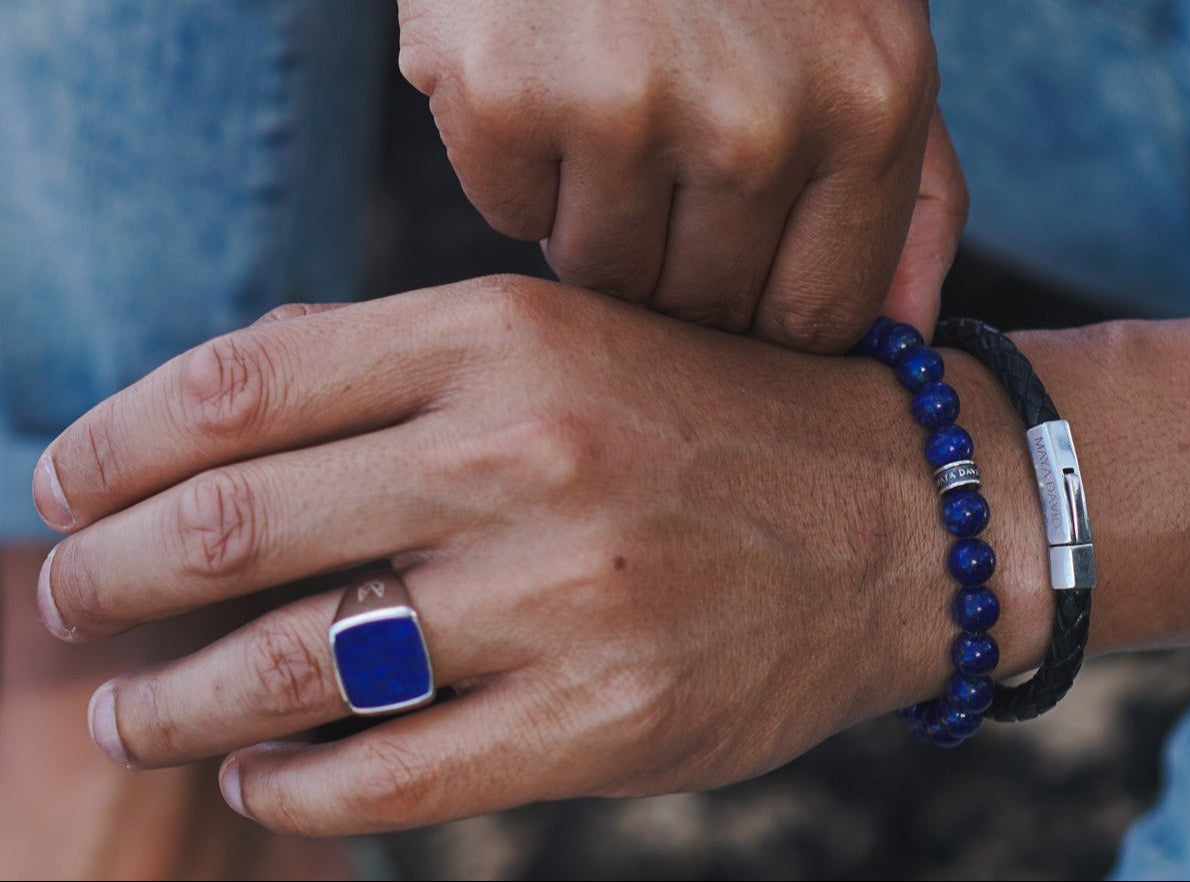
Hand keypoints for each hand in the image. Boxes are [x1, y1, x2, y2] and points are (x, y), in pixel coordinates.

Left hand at [32, 278, 1007, 834]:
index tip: (61, 483)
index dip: (116, 440)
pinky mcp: (605, 720)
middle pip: (235, 525)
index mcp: (503, 332)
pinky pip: (394, 776)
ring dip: (177, 702)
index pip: (242, 383)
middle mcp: (523, 451)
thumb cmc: (713, 419)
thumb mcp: (569, 336)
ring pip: (294, 667)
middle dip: (111, 576)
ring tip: (136, 711)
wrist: (900, 514)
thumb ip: (401, 365)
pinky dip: (296, 788)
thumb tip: (220, 415)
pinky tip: (265, 777)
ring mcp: (563, 594)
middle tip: (72, 601)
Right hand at [398, 0, 965, 347]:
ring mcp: (624, 111)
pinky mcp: (505, 96)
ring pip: (602, 273)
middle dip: (681, 252)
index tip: (741, 271)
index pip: (817, 321)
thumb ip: (911, 192)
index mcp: (865, 113)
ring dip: (597, 209)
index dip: (767, 311)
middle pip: (704, 309)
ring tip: (608, 89)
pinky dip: (518, 159)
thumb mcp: (872, 40)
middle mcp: (755, 128)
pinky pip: (510, 213)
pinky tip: (545, 66)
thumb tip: (908, 334)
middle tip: (666, 141)